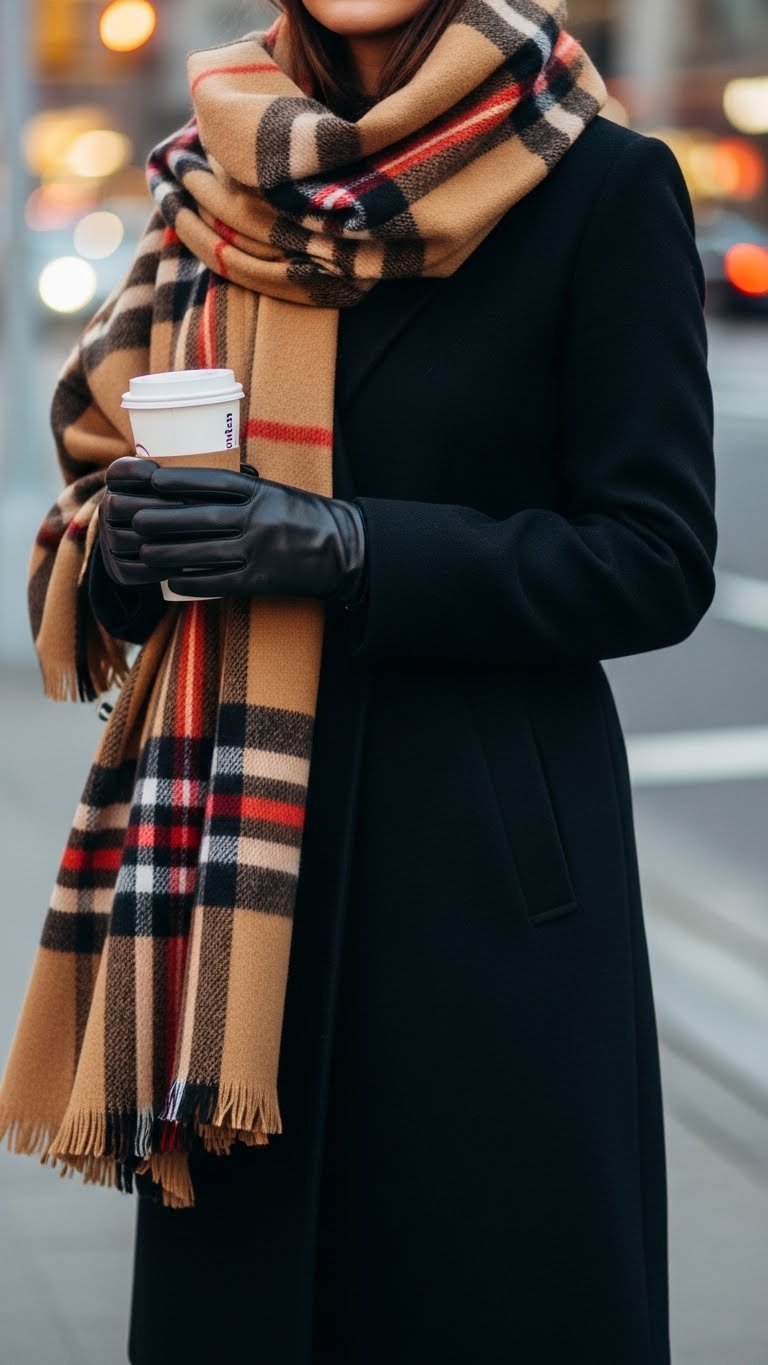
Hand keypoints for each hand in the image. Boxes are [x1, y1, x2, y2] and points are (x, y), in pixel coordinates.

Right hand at [98, 457, 183, 587]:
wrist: (157, 544)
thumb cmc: (182, 506)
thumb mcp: (181, 487)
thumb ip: (194, 477)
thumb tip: (240, 471)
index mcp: (118, 487)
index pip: (118, 472)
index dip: (133, 471)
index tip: (156, 471)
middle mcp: (106, 512)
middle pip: (117, 505)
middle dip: (152, 506)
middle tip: (185, 506)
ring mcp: (109, 542)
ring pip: (124, 538)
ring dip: (156, 537)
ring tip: (189, 536)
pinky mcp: (117, 570)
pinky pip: (132, 570)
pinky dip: (157, 569)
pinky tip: (181, 566)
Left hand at [132, 466, 367, 604]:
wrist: (345, 550)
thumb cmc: (304, 517)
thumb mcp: (275, 491)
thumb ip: (242, 488)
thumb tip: (195, 483)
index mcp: (260, 492)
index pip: (212, 482)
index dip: (178, 481)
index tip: (151, 481)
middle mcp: (257, 518)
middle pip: (199, 517)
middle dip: (162, 519)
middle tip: (135, 520)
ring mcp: (258, 550)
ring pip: (202, 551)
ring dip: (168, 553)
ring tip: (144, 552)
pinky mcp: (261, 580)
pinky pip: (218, 581)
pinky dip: (192, 581)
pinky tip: (172, 581)